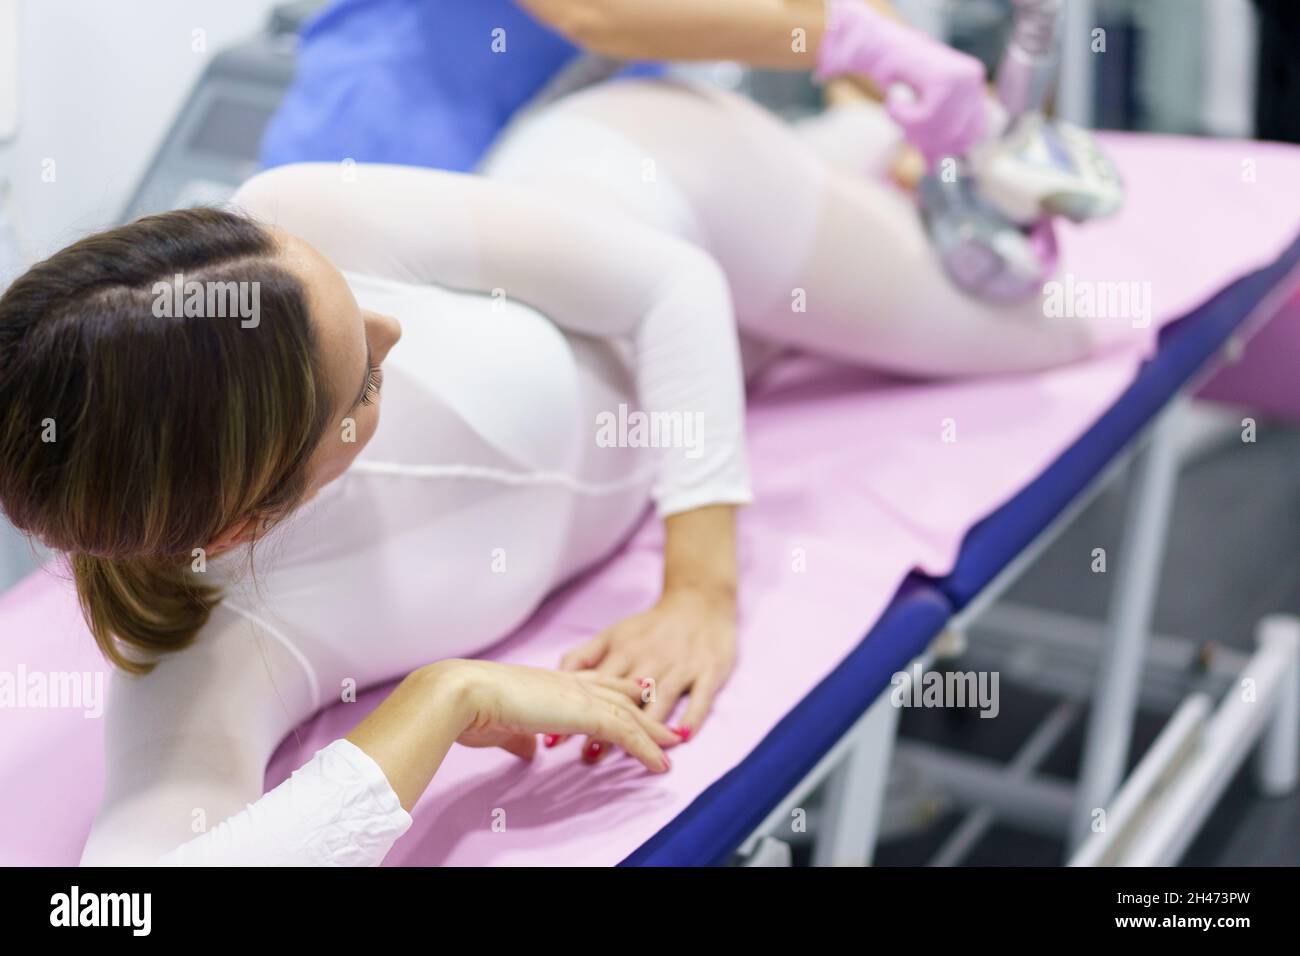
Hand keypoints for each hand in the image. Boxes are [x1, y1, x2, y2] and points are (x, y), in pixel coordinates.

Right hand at [441, 659, 678, 771]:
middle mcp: (570, 682)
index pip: (594, 684)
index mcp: (551, 681)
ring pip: (628, 712)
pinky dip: (645, 749)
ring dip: (653, 730)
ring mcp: (579, 695)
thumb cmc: (472, 709)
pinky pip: (625, 732)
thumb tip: (529, 749)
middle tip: (666, 722)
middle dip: (645, 708)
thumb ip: (520, 737)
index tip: (636, 695)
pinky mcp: (584, 712)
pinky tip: (659, 763)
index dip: (617, 690)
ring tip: (673, 745)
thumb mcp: (502, 727)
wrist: (466, 693)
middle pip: (619, 694)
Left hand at [556, 584, 736, 761]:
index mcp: (623, 649)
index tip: (558, 737)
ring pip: (660, 700)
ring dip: (645, 729)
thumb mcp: (614, 634)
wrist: (700, 600)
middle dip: (608, 726)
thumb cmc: (651, 627)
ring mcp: (681, 665)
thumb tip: (556, 683)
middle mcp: (650, 658)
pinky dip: (691, 717)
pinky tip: (681, 737)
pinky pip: (700, 698)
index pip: (596, 684)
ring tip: (629, 755)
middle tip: (589, 755)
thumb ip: (584, 656)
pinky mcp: (709, 671)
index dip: (578, 710)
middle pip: (625, 697)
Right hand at [817, 0, 987, 163]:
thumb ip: (936, 133)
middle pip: (957, 135)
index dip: (950, 148)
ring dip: (911, 128)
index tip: (931, 157)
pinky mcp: (944, 80)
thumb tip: (938, 169)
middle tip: (908, 134)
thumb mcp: (924, 111)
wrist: (878, 50)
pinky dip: (901, 116)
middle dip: (929, 142)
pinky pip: (923, 118)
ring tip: (897, 111)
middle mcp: (973, 79)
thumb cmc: (898, 79)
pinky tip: (893, 101)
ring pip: (940, 129)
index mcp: (974, 86)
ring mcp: (961, 78)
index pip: (975, 132)